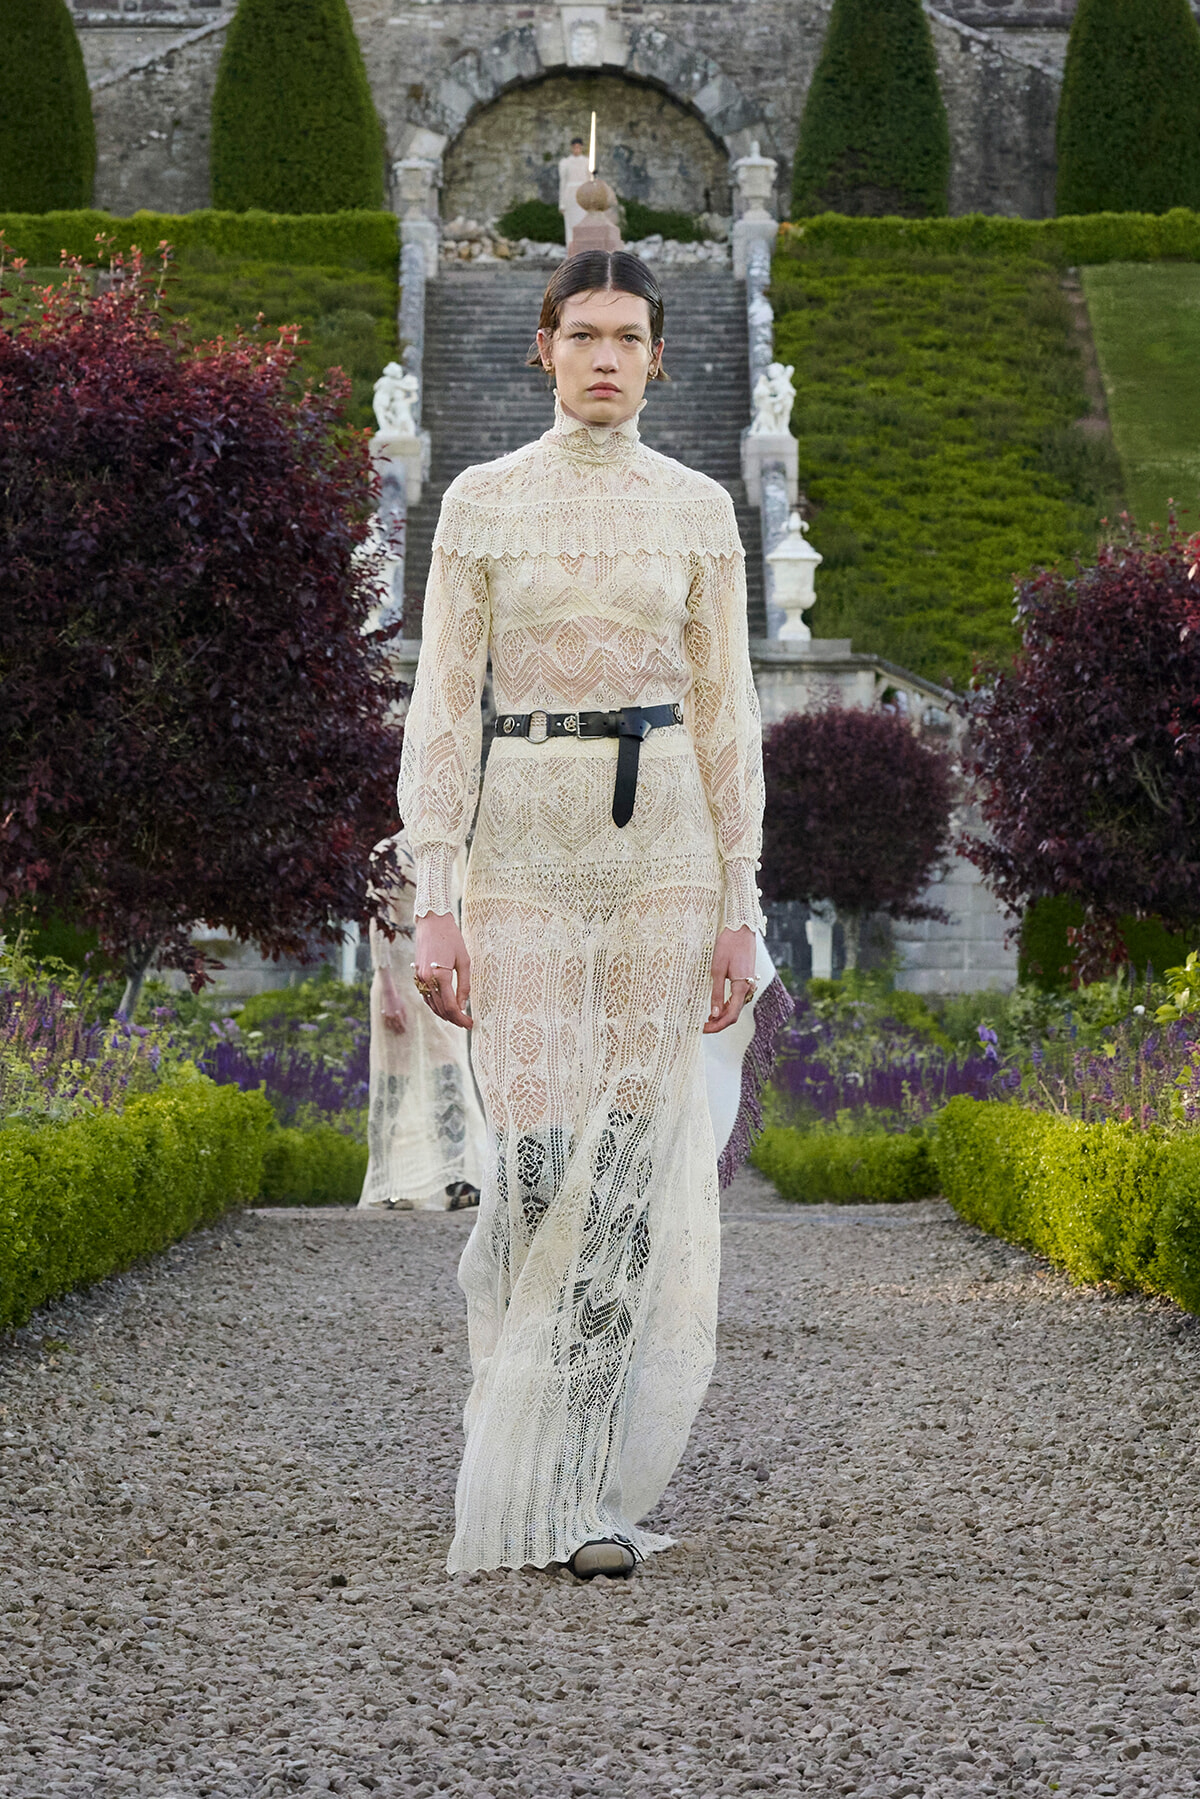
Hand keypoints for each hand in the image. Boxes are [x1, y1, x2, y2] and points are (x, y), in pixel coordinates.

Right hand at [379, 973, 407, 1034]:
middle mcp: (394, 1016)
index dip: (404, 1028)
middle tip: (401, 1033)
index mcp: (399, 1014)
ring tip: (395, 1032)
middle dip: (399, 1030)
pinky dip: (388, 1025)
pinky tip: (389, 1026)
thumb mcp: (403, 1006)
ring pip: (391, 1025)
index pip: (402, 1024)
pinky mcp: (384, 1014)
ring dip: (393, 1029)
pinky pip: (386, 1021)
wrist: (389, 995)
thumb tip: (406, 1021)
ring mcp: (388, 1015)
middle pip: (396, 1025)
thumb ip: (404, 1014)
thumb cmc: (398, 1000)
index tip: (405, 1031)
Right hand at [414, 912, 471, 1029]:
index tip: (470, 1024)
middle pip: (441, 1009)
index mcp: (440, 976)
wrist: (431, 922)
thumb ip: (464, 984)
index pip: (451, 1006)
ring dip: (444, 1014)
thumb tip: (464, 1005)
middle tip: (466, 1024)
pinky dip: (435, 1005)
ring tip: (458, 1018)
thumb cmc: (451, 938)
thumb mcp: (464, 960)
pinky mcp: (416, 975)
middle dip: (454, 1019)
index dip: (461, 1019)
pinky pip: (425, 996)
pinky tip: (445, 1007)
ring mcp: (419, 978)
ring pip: (432, 1005)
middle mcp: (426, 979)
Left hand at [703, 925, 756, 1034]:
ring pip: (737, 1008)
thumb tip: (714, 1015)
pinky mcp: (747, 979)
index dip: (717, 1026)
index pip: (731, 1016)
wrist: (741, 929)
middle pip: (734, 1015)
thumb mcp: (717, 970)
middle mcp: (748, 988)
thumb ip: (717, 994)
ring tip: (707, 1019)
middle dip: (719, 1024)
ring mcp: (749, 984)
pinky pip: (738, 999)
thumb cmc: (728, 946)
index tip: (703, 1029)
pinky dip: (728, 1007)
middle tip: (702, 1026)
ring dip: (723, 1016)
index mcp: (741, 987)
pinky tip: (717, 1007)